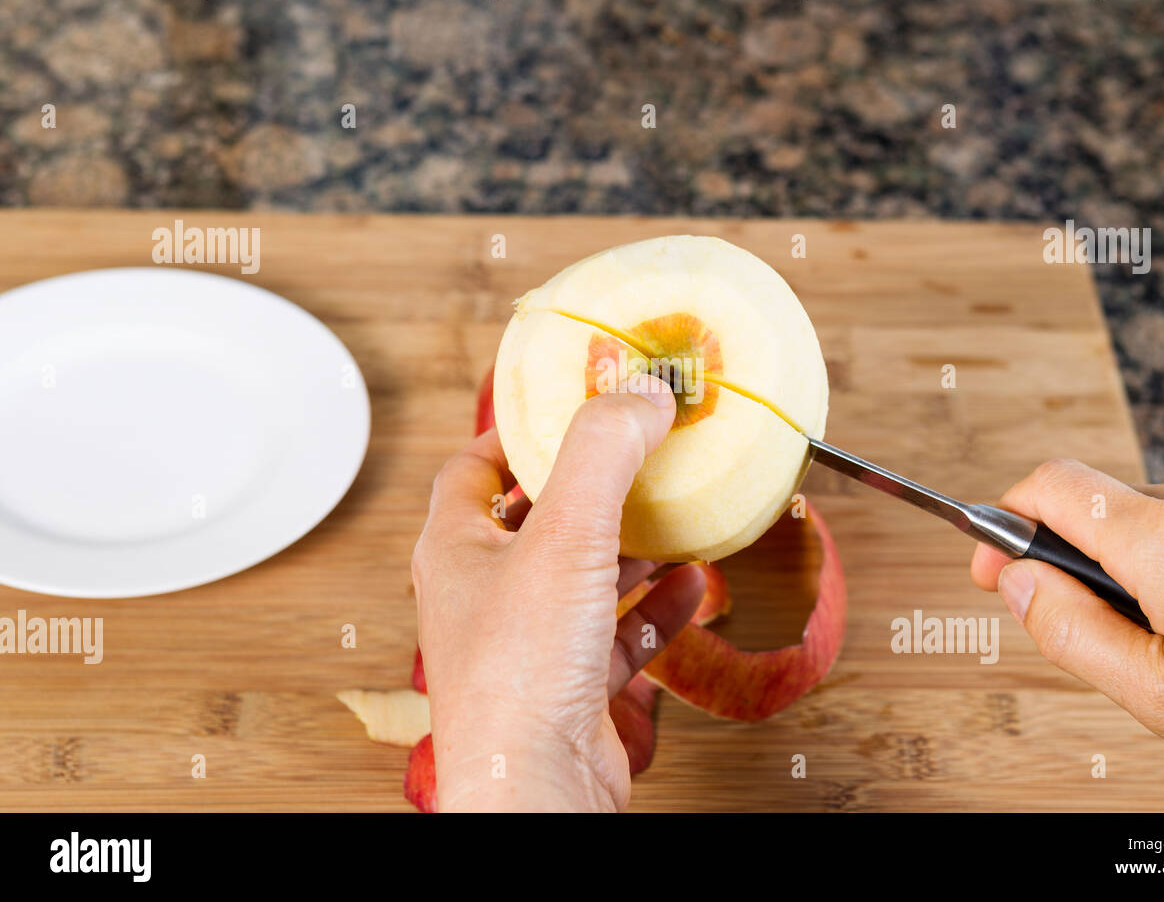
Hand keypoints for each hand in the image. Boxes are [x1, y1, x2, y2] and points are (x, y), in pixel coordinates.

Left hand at [413, 374, 705, 810]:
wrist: (538, 788)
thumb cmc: (520, 672)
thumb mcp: (565, 535)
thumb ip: (603, 453)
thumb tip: (640, 391)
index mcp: (456, 549)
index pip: (472, 469)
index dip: (516, 434)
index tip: (566, 408)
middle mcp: (485, 594)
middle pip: (536, 521)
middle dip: (591, 488)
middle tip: (638, 456)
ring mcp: (527, 644)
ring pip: (582, 578)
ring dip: (632, 547)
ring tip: (677, 515)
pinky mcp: (570, 687)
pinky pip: (617, 634)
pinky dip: (655, 607)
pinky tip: (693, 586)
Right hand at [971, 459, 1163, 787]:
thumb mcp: (1162, 697)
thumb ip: (1070, 632)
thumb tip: (1015, 581)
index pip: (1050, 485)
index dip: (1004, 521)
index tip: (993, 570)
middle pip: (1095, 506)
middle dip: (1073, 563)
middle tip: (1096, 636)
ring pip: (1143, 518)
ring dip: (1127, 568)